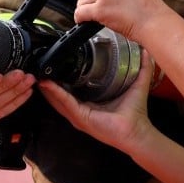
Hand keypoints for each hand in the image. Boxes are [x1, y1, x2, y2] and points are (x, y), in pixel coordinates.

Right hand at [41, 50, 157, 152]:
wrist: (137, 132)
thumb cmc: (135, 112)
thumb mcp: (137, 84)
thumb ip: (141, 67)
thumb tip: (145, 50)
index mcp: (89, 104)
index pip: (70, 90)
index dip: (61, 79)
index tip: (55, 64)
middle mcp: (81, 111)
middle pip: (59, 95)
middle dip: (50, 82)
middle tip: (40, 67)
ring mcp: (79, 116)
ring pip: (58, 99)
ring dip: (48, 88)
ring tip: (39, 73)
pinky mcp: (81, 119)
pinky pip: (66, 104)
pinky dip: (56, 94)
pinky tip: (48, 85)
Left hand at [75, 0, 166, 42]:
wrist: (152, 20)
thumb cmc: (145, 7)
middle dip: (89, 1)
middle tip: (102, 8)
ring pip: (81, 2)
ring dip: (87, 11)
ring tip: (102, 16)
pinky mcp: (100, 9)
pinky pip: (80, 13)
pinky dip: (81, 19)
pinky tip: (89, 22)